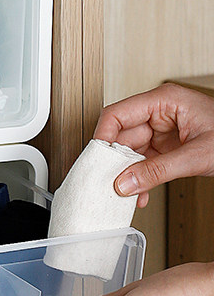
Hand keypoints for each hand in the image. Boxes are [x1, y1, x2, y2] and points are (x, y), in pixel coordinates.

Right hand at [94, 83, 213, 207]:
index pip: (117, 115)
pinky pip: (143, 164)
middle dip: (114, 163)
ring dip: (126, 176)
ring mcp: (163, 132)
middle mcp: (160, 115)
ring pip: (130, 154)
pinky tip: (141, 194)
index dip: (102, 138)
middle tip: (106, 182)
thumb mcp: (199, 155)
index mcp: (164, 102)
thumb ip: (159, 170)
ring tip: (124, 193)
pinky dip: (139, 181)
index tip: (96, 161)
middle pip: (120, 137)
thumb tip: (125, 182)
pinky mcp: (167, 149)